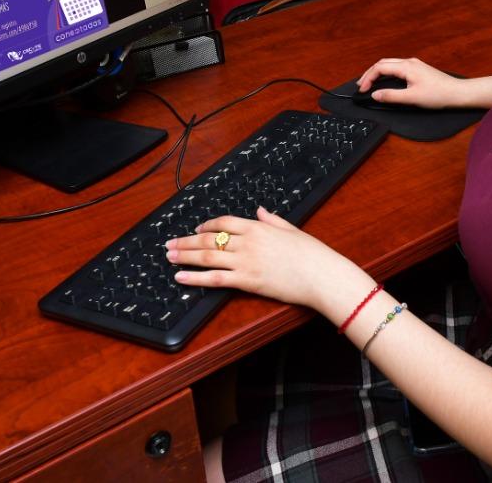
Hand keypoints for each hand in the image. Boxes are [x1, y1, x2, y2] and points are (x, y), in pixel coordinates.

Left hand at [164, 209, 365, 315]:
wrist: (321, 275)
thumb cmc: (312, 254)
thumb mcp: (291, 229)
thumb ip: (272, 219)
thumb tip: (259, 211)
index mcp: (258, 227)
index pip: (224, 222)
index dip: (206, 225)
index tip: (196, 229)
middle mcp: (248, 242)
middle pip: (209, 239)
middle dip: (187, 241)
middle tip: (170, 244)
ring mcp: (246, 261)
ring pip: (207, 256)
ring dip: (185, 256)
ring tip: (169, 257)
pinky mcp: (247, 281)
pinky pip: (214, 278)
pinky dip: (195, 278)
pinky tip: (181, 277)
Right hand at [357, 57, 491, 108]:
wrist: (457, 93)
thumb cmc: (438, 95)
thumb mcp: (412, 98)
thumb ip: (391, 96)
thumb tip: (375, 94)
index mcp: (406, 66)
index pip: (380, 68)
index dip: (368, 78)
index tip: (363, 90)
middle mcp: (409, 62)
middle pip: (383, 63)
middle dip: (370, 73)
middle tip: (361, 85)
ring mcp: (414, 64)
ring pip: (390, 64)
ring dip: (378, 72)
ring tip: (370, 82)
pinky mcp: (418, 69)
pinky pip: (397, 67)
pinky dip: (387, 72)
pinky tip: (386, 80)